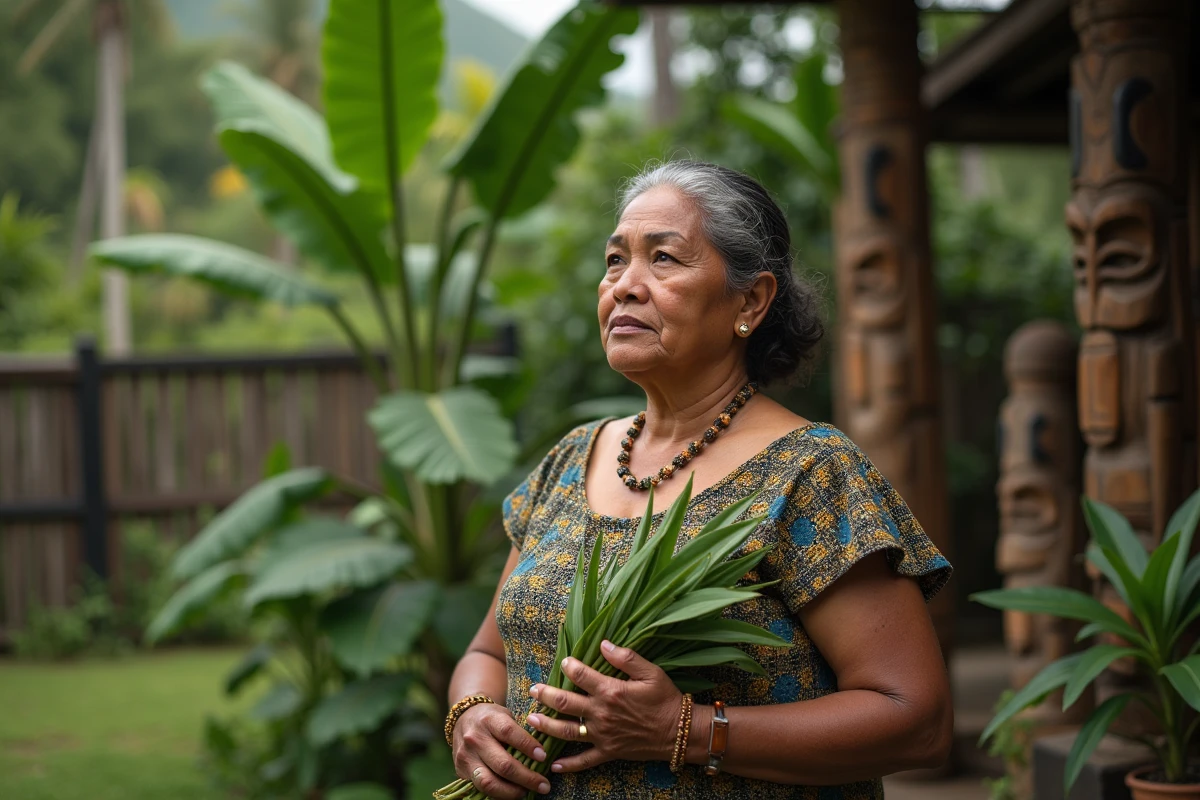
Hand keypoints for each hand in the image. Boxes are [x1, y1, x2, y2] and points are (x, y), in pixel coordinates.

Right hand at [452, 702, 549, 797]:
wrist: (463, 718)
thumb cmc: (492, 719)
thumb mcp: (505, 716)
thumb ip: (520, 732)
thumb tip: (542, 756)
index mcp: (489, 720)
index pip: (509, 733)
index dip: (528, 746)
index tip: (544, 757)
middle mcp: (475, 738)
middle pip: (503, 764)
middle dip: (527, 778)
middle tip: (544, 785)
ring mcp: (466, 756)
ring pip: (489, 782)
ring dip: (511, 792)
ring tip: (526, 792)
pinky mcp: (460, 771)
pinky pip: (481, 788)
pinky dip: (498, 794)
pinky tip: (511, 793)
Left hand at [527, 640, 680, 773]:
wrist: (680, 732)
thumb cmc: (666, 699)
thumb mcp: (651, 672)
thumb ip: (626, 657)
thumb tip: (603, 643)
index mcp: (611, 691)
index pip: (581, 675)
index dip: (569, 666)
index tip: (563, 661)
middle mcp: (602, 713)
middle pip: (565, 703)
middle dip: (545, 695)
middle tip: (532, 690)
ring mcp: (603, 735)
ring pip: (567, 731)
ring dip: (547, 725)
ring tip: (531, 720)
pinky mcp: (608, 752)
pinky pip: (584, 761)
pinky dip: (568, 764)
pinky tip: (554, 765)